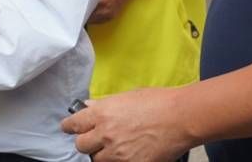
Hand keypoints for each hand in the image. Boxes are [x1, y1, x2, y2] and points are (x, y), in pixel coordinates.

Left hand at [63, 87, 192, 161]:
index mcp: (101, 113)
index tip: (70, 128)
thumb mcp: (127, 96)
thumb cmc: (158, 102)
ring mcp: (118, 153)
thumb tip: (89, 106)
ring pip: (98, 159)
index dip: (70, 127)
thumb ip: (105, 104)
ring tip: (116, 147)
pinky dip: (121, 161)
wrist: (181, 117)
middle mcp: (105, 134)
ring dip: (103, 154)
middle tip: (95, 140)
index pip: (73, 124)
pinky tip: (130, 154)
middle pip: (81, 145)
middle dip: (86, 142)